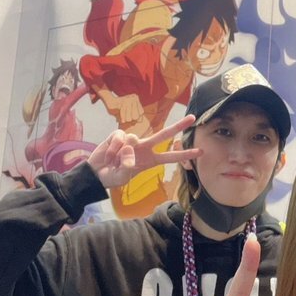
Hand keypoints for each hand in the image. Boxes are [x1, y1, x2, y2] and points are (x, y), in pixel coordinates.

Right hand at [87, 115, 201, 188]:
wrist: (95, 173)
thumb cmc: (112, 177)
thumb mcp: (122, 177)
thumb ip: (127, 165)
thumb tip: (130, 148)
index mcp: (150, 160)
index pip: (170, 157)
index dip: (185, 154)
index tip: (200, 151)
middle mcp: (144, 148)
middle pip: (163, 134)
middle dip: (178, 126)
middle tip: (193, 117)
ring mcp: (132, 140)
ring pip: (133, 139)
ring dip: (121, 153)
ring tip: (113, 162)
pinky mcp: (119, 135)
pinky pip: (119, 138)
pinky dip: (112, 148)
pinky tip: (108, 155)